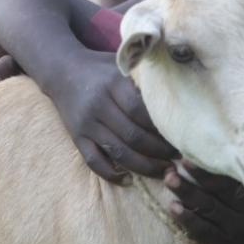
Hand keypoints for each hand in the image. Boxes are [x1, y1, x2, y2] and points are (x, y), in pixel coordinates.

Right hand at [41, 49, 175, 181]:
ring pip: (118, 152)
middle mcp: (99, 105)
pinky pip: (94, 161)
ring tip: (164, 170)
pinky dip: (111, 174)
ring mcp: (87, 124)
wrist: (62, 71)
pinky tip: (129, 180)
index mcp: (113, 84)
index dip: (162, 128)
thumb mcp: (122, 63)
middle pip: (134, 136)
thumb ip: (145, 78)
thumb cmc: (101, 68)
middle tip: (178, 156)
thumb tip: (180, 94)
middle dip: (159, 151)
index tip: (181, 135)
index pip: (141, 112)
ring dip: (144, 166)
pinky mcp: (77, 137)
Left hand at [164, 163, 243, 243]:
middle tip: (177, 162)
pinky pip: (202, 230)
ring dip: (187, 192)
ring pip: (207, 207)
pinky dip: (187, 219)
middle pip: (217, 190)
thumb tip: (208, 160)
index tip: (192, 152)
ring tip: (170, 179)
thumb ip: (236, 188)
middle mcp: (242, 213)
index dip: (210, 166)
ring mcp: (231, 230)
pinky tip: (172, 208)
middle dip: (196, 175)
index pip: (229, 179)